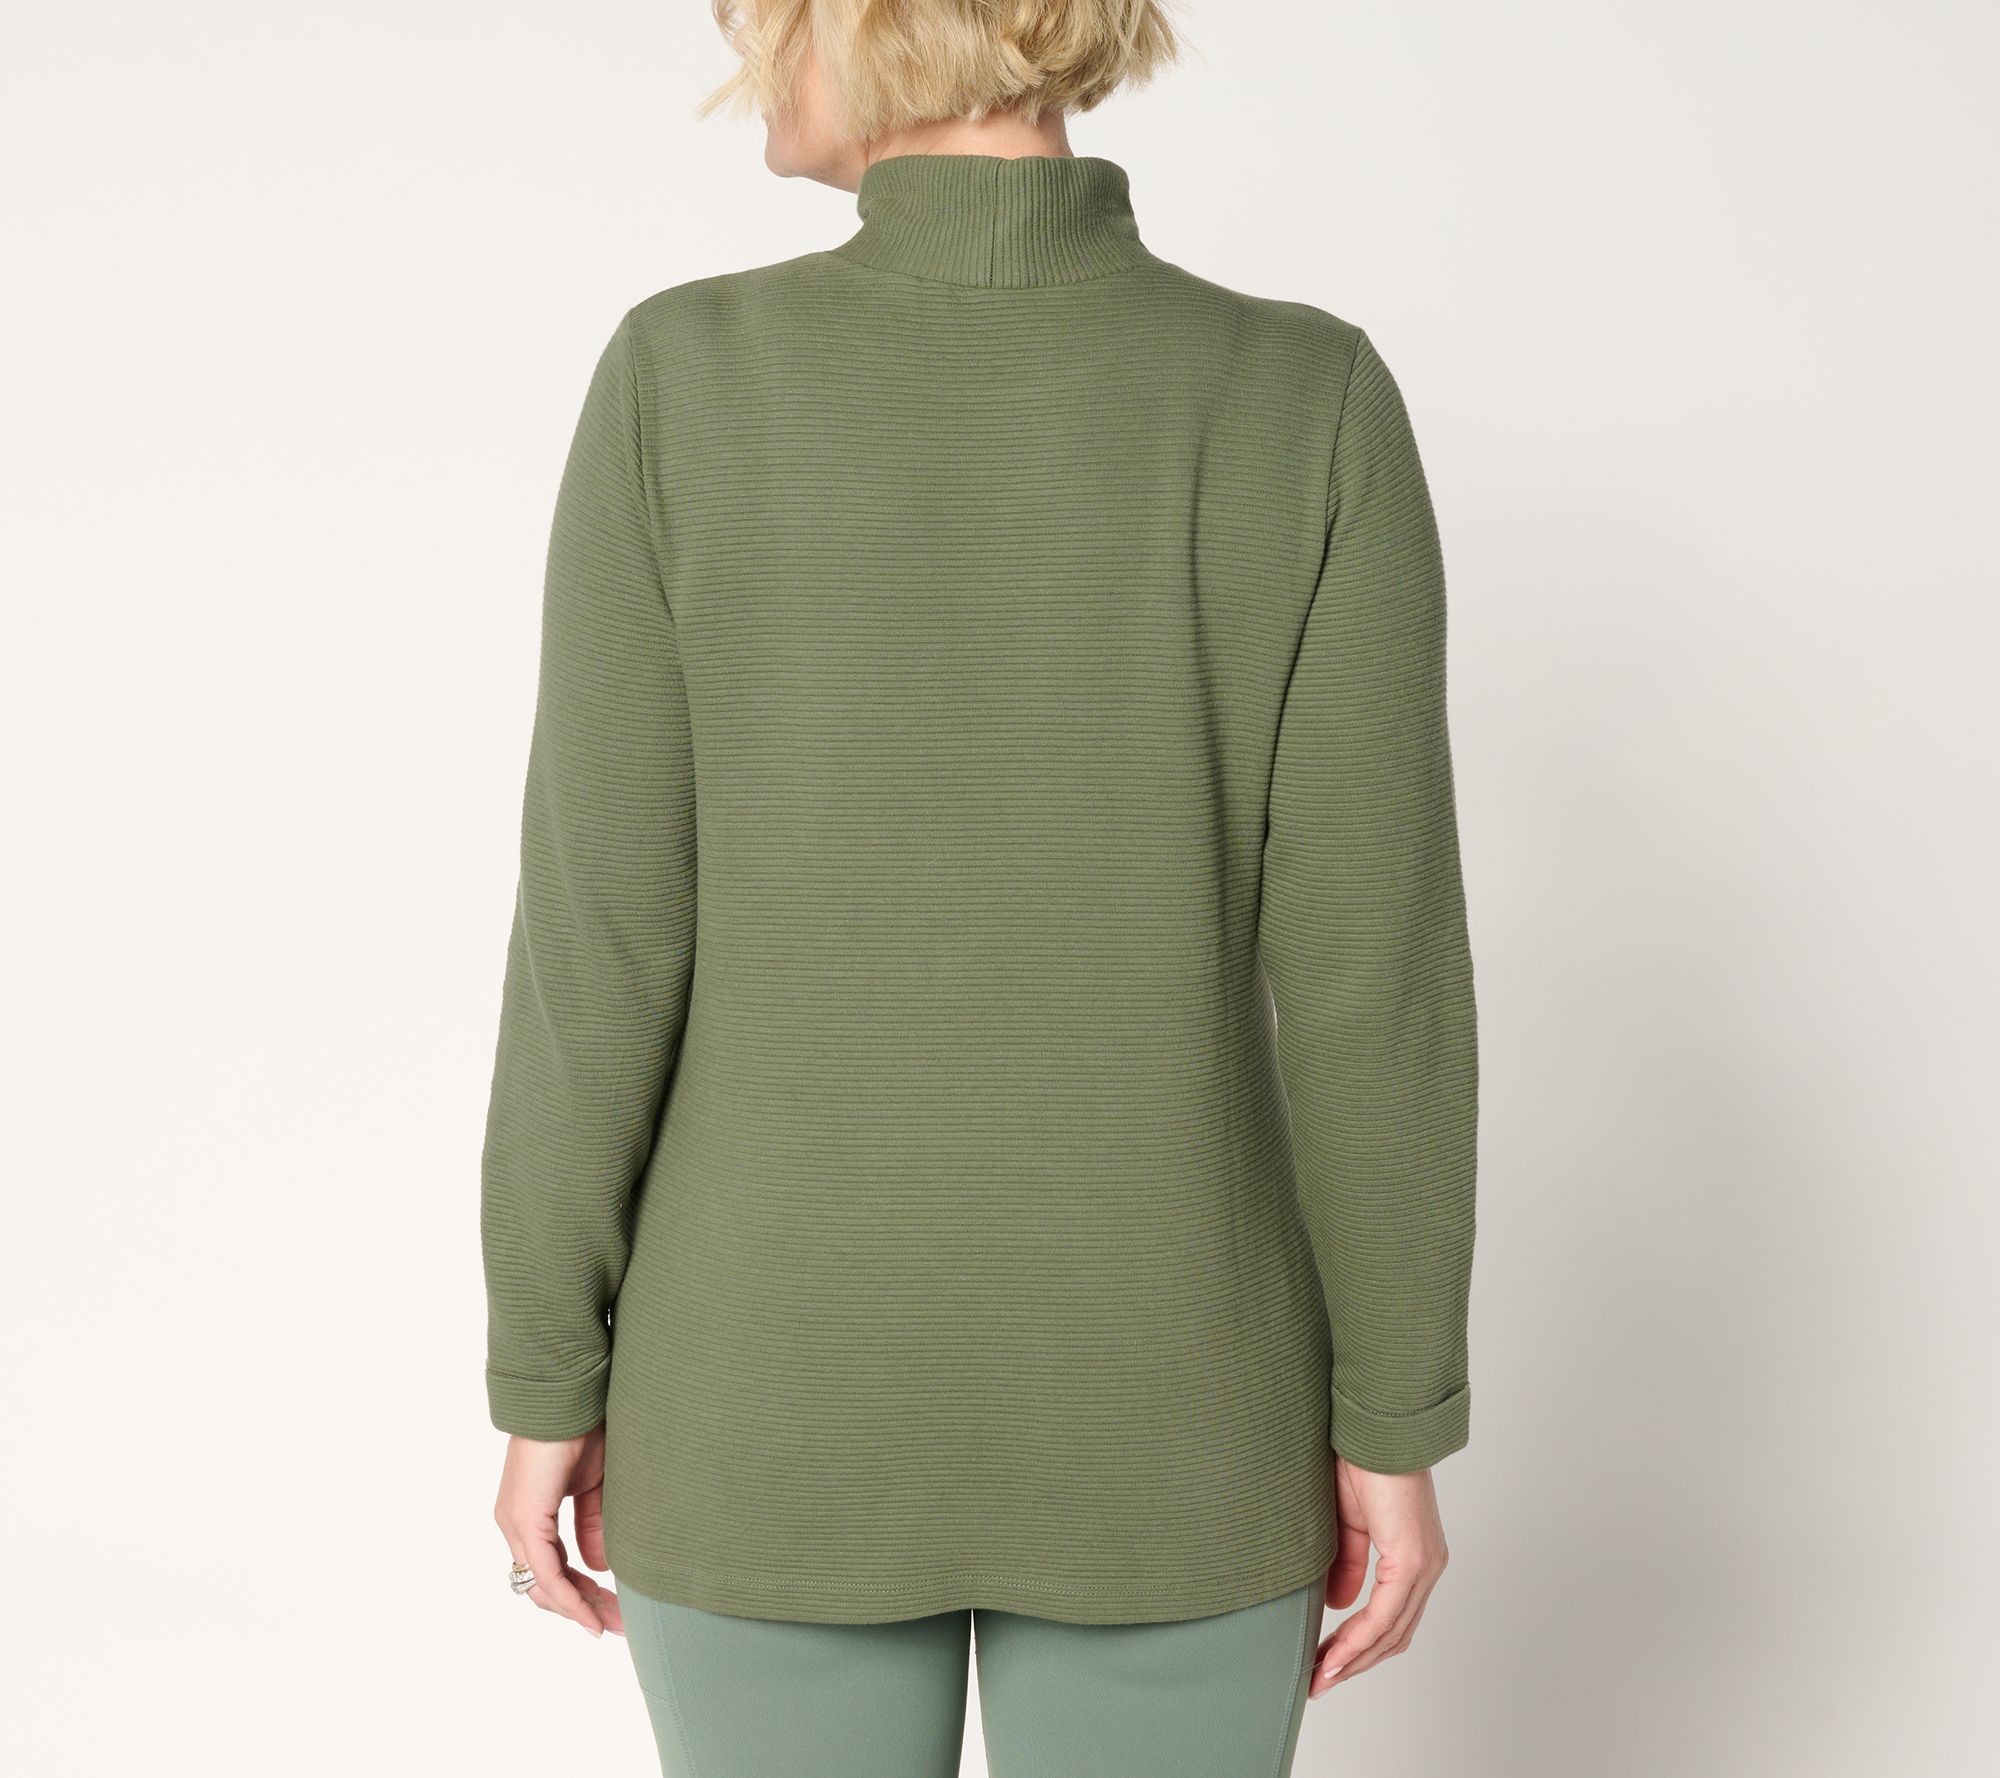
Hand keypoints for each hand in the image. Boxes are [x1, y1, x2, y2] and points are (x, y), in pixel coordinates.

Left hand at [493, 1428, 622, 1636]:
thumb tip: (598, 1566)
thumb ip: (593, 1525)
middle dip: (583, 1608)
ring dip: (578, 1607)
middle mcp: (516, 1524)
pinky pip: (544, 1571)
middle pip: (545, 1585)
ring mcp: (516, 1522)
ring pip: (542, 1584)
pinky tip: (590, 1612)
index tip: (613, 1610)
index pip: (552, 1569)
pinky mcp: (524, 1517)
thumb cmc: (583, 1428)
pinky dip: (568, 1596)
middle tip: (619, 1625)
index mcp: (531, 1514)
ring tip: (612, 1622)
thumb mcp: (596, 1486)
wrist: (570, 1395)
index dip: (581, 1595)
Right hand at [1309, 1455, 1448, 1694]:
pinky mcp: (1412, 1559)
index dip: (1360, 1647)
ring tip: (1320, 1676)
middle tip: (1318, 1681)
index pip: (1393, 1620)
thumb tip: (1340, 1605)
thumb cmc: (1360, 1462)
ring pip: (1392, 1632)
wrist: (1372, 1429)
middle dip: (1354, 1663)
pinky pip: (1385, 1614)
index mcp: (1415, 1558)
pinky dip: (1358, 1638)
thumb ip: (1348, 1563)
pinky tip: (1334, 1653)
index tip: (1326, 1664)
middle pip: (1395, 1636)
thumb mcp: (1348, 1522)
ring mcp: (1424, 1565)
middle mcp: (1428, 1567)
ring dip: (1354, 1659)